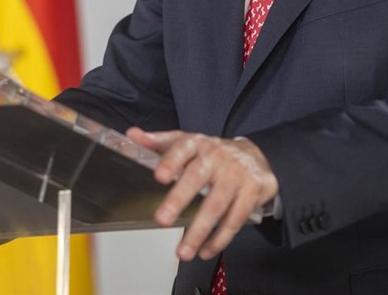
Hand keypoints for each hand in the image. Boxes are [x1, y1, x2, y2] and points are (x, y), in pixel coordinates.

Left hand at [127, 127, 278, 261]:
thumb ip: (158, 143)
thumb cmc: (211, 153)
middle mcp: (217, 156)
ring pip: (216, 205)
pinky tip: (205, 250)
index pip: (182, 148)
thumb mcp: (186, 143)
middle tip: (162, 220)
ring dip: (198, 231)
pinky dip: (219, 239)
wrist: (255, 156)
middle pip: (197, 178)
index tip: (159, 176)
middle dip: (179, 200)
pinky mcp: (252, 193)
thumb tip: (132, 135)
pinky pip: (234, 219)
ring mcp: (236, 174)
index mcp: (198, 143)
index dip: (171, 161)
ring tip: (183, 252)